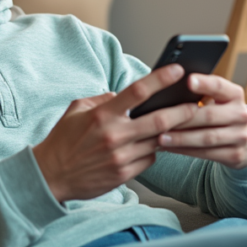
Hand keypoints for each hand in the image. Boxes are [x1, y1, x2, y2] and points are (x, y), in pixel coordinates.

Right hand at [32, 65, 199, 202]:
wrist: (50, 177)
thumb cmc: (62, 141)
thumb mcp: (75, 111)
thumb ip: (101, 99)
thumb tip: (122, 93)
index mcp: (102, 115)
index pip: (137, 91)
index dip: (161, 79)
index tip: (178, 70)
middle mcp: (114, 135)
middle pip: (160, 120)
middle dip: (182, 112)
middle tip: (196, 105)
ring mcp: (120, 157)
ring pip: (158, 141)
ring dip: (169, 133)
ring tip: (180, 125)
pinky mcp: (124, 175)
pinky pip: (149, 159)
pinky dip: (152, 151)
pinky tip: (148, 147)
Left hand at [156, 73, 246, 169]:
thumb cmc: (223, 113)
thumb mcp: (221, 99)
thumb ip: (203, 93)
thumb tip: (169, 89)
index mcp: (235, 95)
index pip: (219, 86)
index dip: (204, 83)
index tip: (188, 80)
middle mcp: (241, 115)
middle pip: (209, 115)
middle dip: (183, 118)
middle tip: (160, 119)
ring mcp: (240, 137)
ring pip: (206, 138)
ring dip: (181, 138)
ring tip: (160, 138)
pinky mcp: (235, 155)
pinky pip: (206, 154)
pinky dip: (185, 151)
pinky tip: (169, 148)